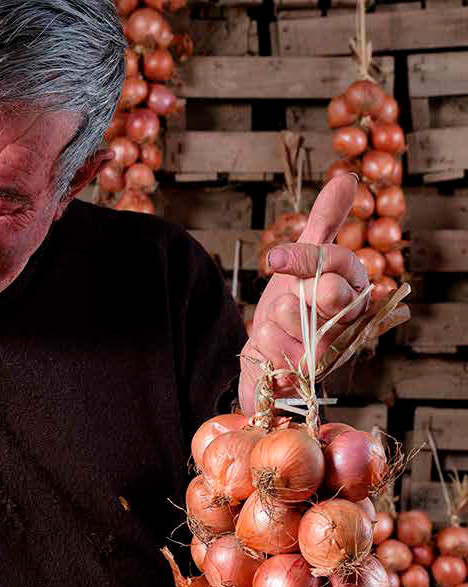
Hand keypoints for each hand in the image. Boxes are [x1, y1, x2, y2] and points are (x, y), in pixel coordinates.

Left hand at [238, 174, 409, 415]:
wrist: (265, 366)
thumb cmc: (288, 313)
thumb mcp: (301, 265)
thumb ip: (324, 224)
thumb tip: (347, 179)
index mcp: (354, 288)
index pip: (336, 261)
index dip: (301, 258)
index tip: (272, 259)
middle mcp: (350, 320)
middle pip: (327, 290)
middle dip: (293, 293)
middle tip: (289, 305)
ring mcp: (331, 350)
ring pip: (287, 312)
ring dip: (271, 322)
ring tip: (280, 334)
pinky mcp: (306, 376)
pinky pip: (270, 342)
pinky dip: (263, 346)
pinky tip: (272, 355)